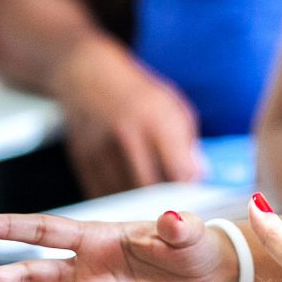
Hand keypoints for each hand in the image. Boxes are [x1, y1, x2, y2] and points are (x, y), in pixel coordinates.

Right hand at [52, 39, 201, 195]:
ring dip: (141, 203)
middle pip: (152, 189)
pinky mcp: (83, 162)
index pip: (179, 172)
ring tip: (151, 194)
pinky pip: (105, 195)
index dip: (189, 188)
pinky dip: (120, 200)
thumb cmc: (141, 96)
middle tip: (174, 199)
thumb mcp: (175, 109)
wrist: (88, 78)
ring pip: (127, 197)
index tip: (194, 191)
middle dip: (166, 199)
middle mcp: (127, 136)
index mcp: (157, 120)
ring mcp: (101, 151)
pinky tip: (129, 191)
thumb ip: (188, 145)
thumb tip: (198, 178)